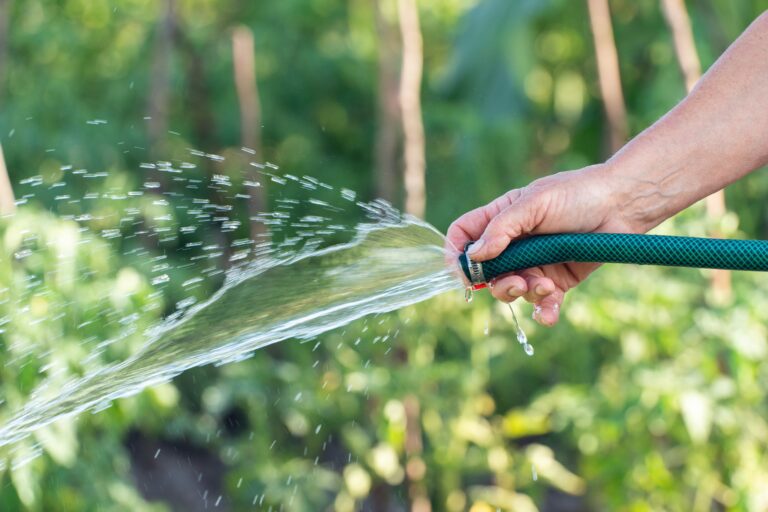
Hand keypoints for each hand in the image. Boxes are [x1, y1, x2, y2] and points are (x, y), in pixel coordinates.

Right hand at [446, 164, 639, 325]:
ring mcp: (535, 264)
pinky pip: (543, 304)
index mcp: (502, 218)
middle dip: (498, 284)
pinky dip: (544, 312)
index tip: (464, 273)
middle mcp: (514, 244)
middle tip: (517, 283)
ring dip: (526, 293)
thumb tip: (476, 256)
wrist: (623, 205)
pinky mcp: (558, 281)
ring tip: (547, 286)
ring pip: (513, 290)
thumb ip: (502, 229)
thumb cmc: (577, 194)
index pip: (465, 235)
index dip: (457, 254)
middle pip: (487, 273)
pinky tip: (550, 315)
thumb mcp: (535, 203)